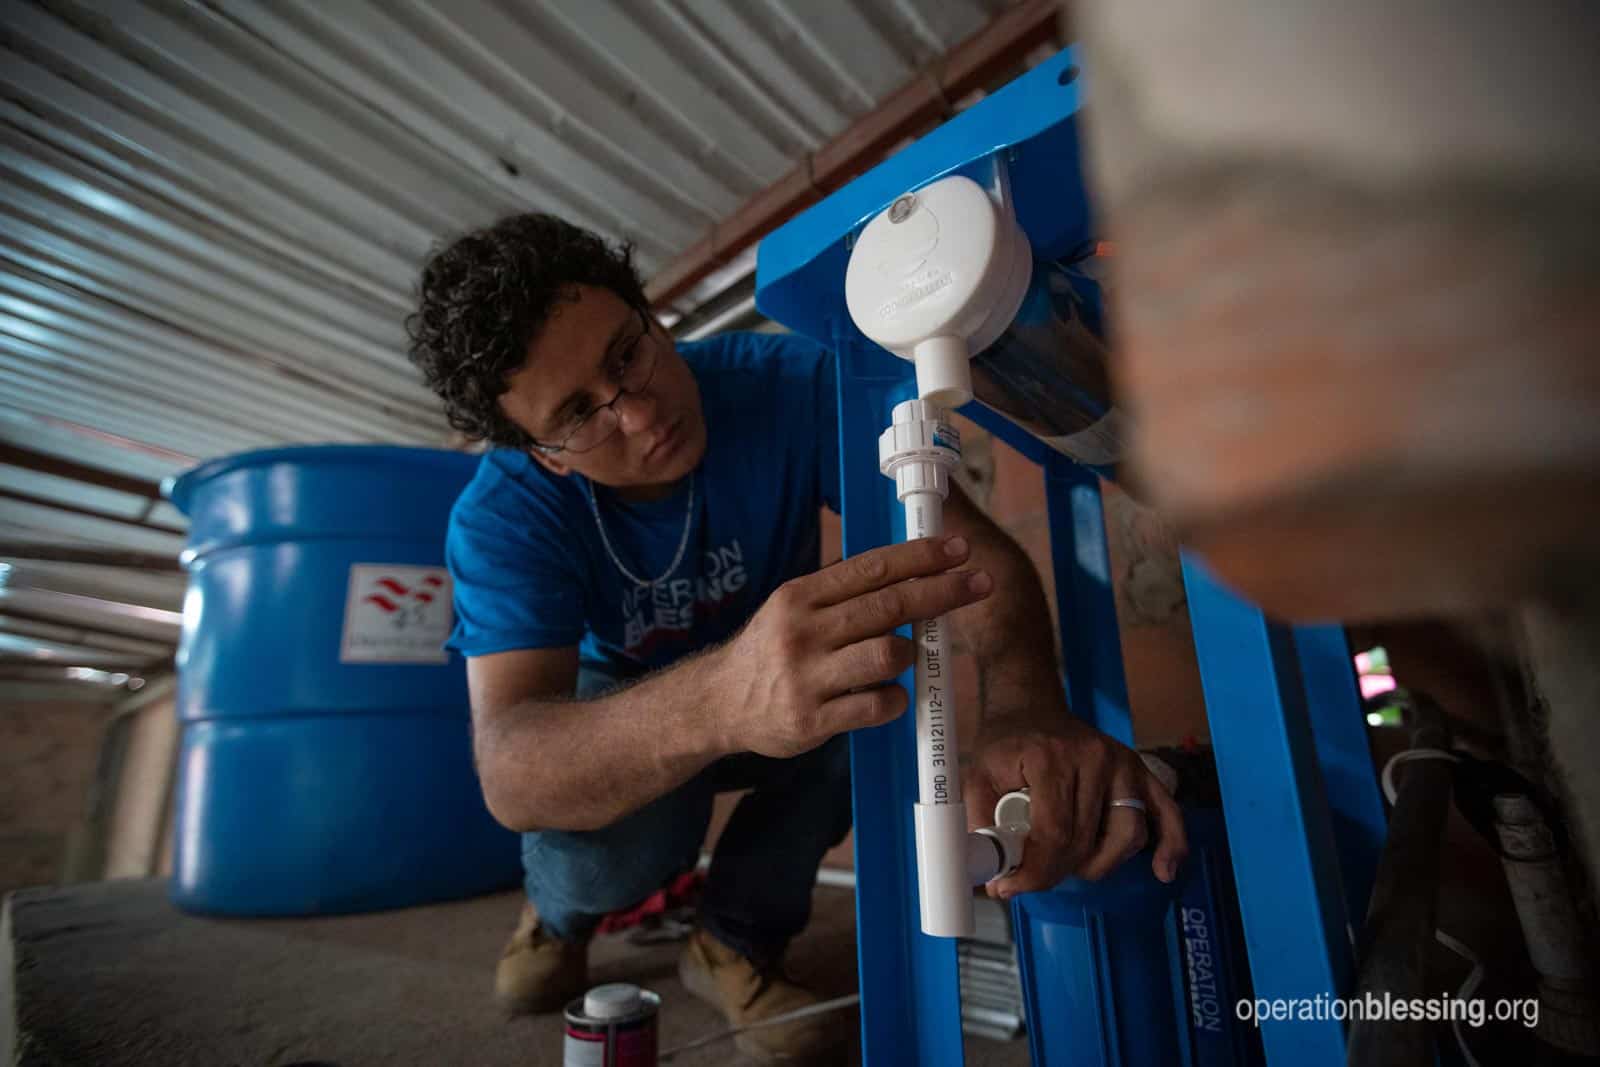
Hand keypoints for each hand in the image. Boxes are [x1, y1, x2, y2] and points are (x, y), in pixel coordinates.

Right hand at [714, 535, 991, 758]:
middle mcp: (802, 631)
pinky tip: (888, 695)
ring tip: (904, 655)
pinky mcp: (812, 719)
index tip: (957, 551)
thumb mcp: (792, 607)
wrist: (717, 703)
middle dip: (942, 592)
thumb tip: (905, 566)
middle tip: (978, 583)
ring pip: (887, 655)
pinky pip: (876, 705)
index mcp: (800, 595)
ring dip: (909, 653)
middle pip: (889, 605)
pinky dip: (894, 699)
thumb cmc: (770, 651)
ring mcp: (806, 677)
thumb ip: (841, 591)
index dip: (920, 557)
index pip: (871, 568)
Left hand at [965, 719, 1187, 895]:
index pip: (1053, 833)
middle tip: (1032, 877)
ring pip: (1127, 836)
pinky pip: (1166, 812)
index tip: (1013, 886)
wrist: (1030, 709)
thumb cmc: (1005, 746)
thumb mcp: (976, 777)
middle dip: (1058, 872)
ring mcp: (1123, 762)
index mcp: (1050, 757)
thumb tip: (995, 878)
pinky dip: (1170, 844)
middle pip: (1088, 841)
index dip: (1035, 871)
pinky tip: (1163, 872)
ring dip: (1100, 865)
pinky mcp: (1140, 769)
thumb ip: (979, 825)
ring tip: (1070, 865)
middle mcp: (1093, 757)